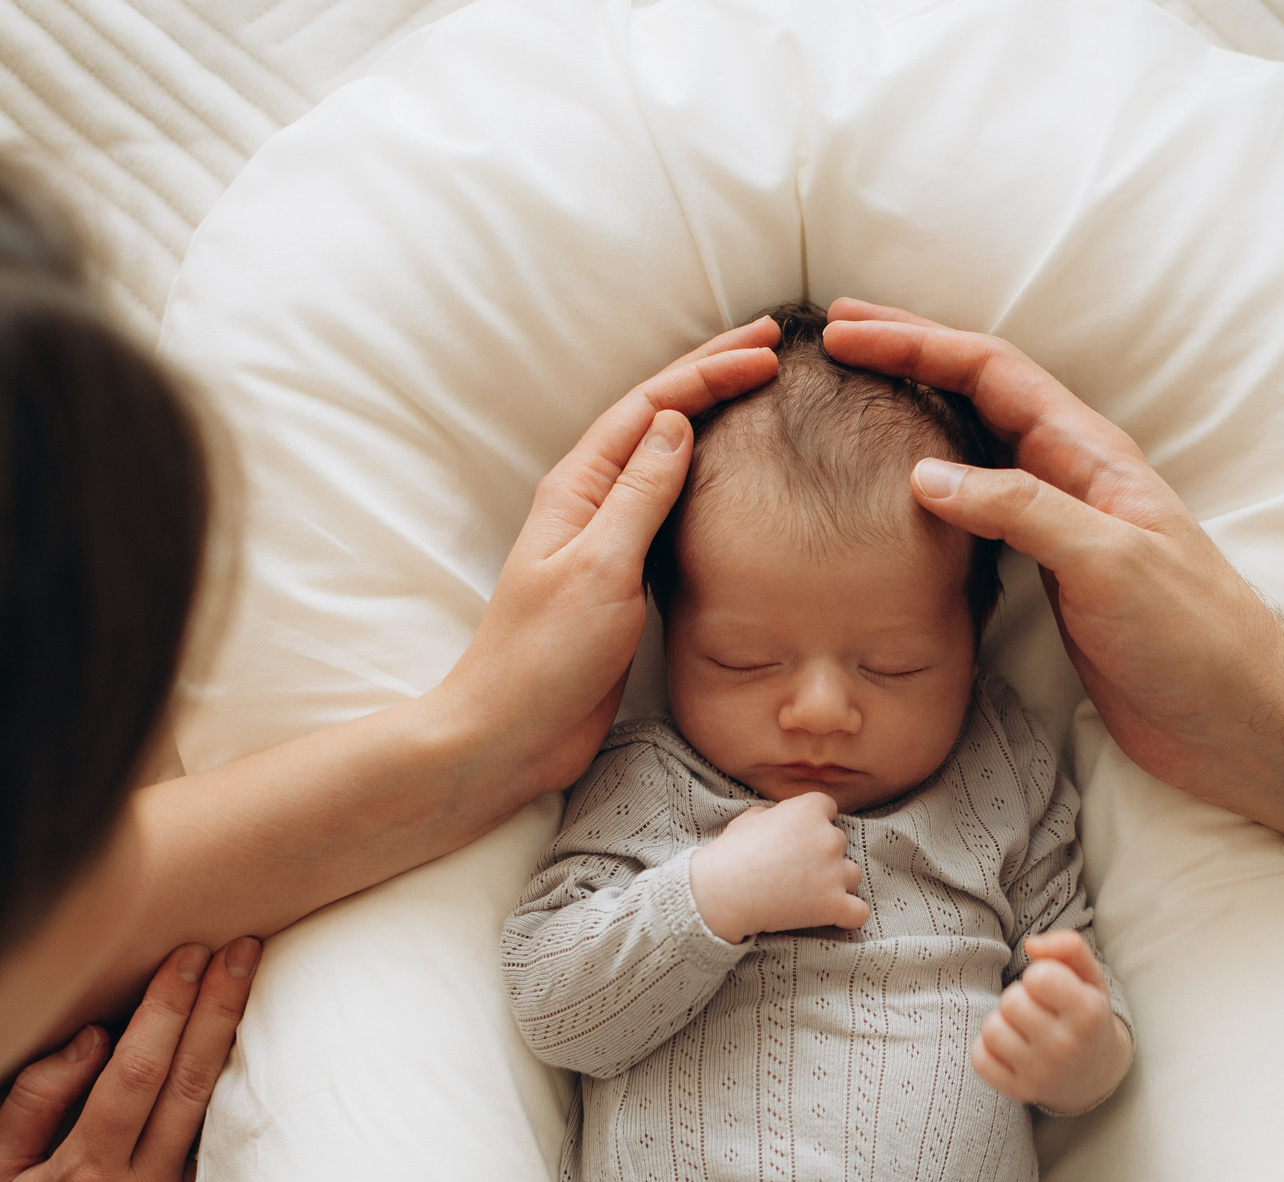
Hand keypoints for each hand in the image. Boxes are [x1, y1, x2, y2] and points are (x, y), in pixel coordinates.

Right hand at [0, 938, 256, 1181]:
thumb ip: (34, 1101)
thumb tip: (88, 1036)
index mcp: (84, 1173)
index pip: (135, 1070)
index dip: (166, 1006)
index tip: (187, 953)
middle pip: (194, 1081)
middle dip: (220, 1005)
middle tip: (245, 946)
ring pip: (224, 1117)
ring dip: (243, 1045)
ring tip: (261, 982)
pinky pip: (229, 1161)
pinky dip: (246, 1107)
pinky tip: (265, 1057)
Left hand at [439, 320, 781, 810]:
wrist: (511, 734)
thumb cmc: (543, 658)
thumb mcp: (600, 569)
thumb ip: (640, 496)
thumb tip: (675, 422)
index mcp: (578, 489)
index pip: (650, 406)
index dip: (708, 372)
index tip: (766, 352)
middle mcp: (590, 504)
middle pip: (657, 418)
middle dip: (712, 375)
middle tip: (772, 345)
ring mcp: (607, 540)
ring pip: (666, 458)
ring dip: (710, 417)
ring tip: (760, 390)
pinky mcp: (622, 579)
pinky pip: (670, 509)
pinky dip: (705, 479)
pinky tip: (733, 478)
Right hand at [688, 792, 869, 940]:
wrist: (720, 893)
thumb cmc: (729, 854)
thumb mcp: (749, 819)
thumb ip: (776, 813)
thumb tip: (782, 817)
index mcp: (808, 810)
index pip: (828, 807)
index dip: (814, 822)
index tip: (798, 837)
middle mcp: (828, 838)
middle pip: (839, 843)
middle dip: (822, 854)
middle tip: (794, 870)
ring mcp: (834, 873)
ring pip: (852, 875)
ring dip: (836, 883)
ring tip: (807, 894)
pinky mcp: (834, 905)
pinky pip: (858, 911)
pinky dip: (849, 914)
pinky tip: (834, 916)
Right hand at [820, 301, 1283, 822]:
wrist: (1236, 719)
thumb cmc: (1194, 639)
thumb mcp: (1109, 563)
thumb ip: (1023, 512)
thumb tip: (925, 473)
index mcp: (1089, 455)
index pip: (990, 370)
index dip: (915, 343)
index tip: (846, 332)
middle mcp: (1071, 477)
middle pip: (976, 391)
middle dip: (906, 357)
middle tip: (835, 338)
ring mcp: (1060, 526)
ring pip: (974, 447)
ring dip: (916, 414)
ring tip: (854, 399)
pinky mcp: (1051, 576)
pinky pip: (978, 513)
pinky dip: (932, 490)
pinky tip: (899, 497)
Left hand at [971, 931, 1131, 1114]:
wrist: (1096, 1074)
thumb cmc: (1088, 1015)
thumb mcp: (1091, 977)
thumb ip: (1068, 946)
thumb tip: (1031, 944)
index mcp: (1088, 1015)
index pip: (1038, 977)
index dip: (1039, 975)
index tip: (1052, 988)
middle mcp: (1065, 1048)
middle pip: (1010, 1002)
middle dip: (1020, 997)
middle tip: (1038, 1008)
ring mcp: (1040, 1074)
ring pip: (992, 1029)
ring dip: (1003, 1022)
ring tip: (1023, 1026)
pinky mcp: (1018, 1090)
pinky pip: (979, 1059)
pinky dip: (988, 1048)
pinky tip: (1010, 1046)